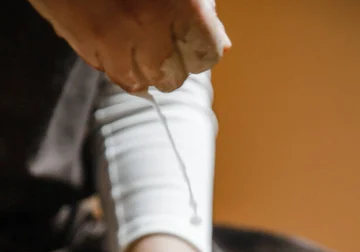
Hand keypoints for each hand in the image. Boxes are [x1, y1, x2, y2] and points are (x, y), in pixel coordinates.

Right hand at [28, 0, 230, 92]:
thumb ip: (202, 7)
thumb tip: (222, 44)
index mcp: (181, 3)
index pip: (207, 55)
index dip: (203, 50)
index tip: (196, 41)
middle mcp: (147, 25)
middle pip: (172, 78)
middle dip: (173, 67)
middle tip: (165, 44)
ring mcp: (112, 37)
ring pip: (139, 82)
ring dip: (144, 71)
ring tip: (140, 46)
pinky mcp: (84, 42)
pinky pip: (108, 71)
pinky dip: (116, 65)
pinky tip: (117, 44)